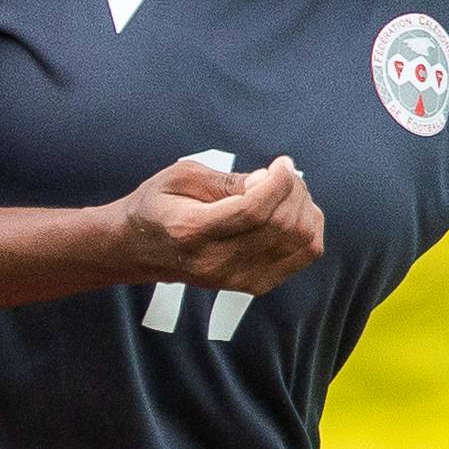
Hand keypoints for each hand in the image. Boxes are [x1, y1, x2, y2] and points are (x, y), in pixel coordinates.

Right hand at [113, 150, 323, 296]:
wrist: (140, 250)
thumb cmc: (158, 206)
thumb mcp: (181, 177)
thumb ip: (227, 180)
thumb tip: (268, 181)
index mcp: (192, 231)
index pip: (253, 210)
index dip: (279, 182)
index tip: (282, 163)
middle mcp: (216, 262)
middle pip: (280, 225)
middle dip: (293, 191)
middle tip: (282, 173)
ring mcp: (237, 279)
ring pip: (299, 242)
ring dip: (304, 208)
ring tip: (286, 192)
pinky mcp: (253, 284)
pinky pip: (303, 256)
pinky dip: (309, 229)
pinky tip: (292, 213)